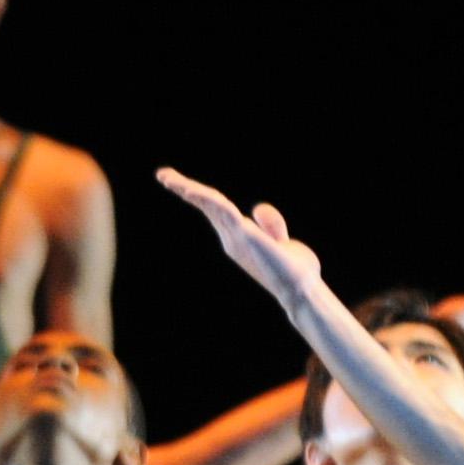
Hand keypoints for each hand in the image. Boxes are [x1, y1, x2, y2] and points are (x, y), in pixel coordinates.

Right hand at [157, 169, 322, 304]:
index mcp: (238, 238)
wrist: (301, 290)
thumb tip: (256, 208)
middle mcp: (231, 237)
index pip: (217, 211)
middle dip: (184, 189)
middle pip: (206, 206)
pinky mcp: (243, 234)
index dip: (200, 196)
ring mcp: (235, 236)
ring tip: (165, 177)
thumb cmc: (295, 271)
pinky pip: (221, 210)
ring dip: (187, 189)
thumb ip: (271, 225)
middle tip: (162, 174)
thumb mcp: (283, 242)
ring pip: (209, 205)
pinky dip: (205, 198)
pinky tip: (189, 189)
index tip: (183, 185)